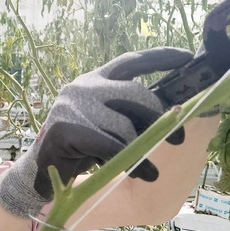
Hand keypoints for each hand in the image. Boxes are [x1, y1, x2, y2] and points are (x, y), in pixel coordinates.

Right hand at [0, 47, 192, 218]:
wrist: (42, 172)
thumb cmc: (81, 148)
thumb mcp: (108, 124)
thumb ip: (130, 113)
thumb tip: (173, 115)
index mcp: (95, 79)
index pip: (130, 61)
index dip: (159, 58)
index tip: (187, 57)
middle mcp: (83, 86)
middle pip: (134, 93)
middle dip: (160, 117)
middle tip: (178, 139)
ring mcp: (72, 105)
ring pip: (123, 125)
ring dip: (143, 150)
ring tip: (152, 171)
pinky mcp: (65, 129)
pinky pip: (108, 146)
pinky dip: (128, 161)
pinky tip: (141, 173)